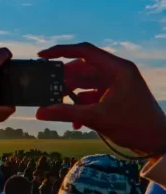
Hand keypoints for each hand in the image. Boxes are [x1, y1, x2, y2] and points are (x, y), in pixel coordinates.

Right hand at [36, 43, 165, 154]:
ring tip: (56, 106)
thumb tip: (40, 112)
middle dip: (63, 80)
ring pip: (85, 82)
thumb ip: (66, 113)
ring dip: (71, 95)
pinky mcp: (114, 95)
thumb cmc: (135, 126)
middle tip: (46, 89)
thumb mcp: (97, 118)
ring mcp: (116, 84)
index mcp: (118, 69)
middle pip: (82, 68)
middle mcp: (117, 72)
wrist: (157, 141)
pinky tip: (74, 121)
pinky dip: (80, 105)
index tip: (42, 56)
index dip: (61, 51)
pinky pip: (91, 95)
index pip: (84, 51)